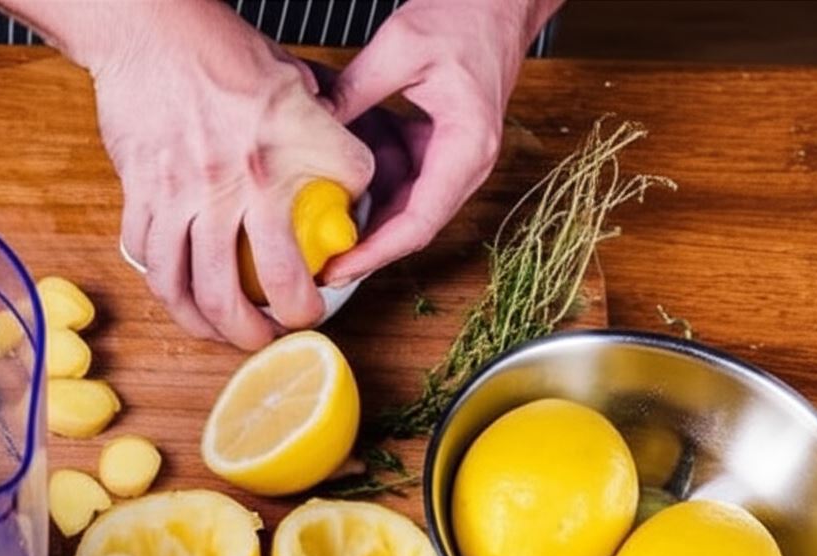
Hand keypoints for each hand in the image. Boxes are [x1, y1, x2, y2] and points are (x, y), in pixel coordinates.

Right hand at [0, 0, 373, 348]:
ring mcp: (188, 193)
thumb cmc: (220, 50)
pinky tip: (186, 299)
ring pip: (201, 288)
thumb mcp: (291, 77)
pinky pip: (154, 262)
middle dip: (288, 318)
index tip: (351, 243)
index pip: (352, 184)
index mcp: (290, 141)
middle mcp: (241, 179)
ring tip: (235, 336)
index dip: (363, 211)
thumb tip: (337, 162)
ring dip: (221, 327)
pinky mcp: (146, 196)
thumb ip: (320, 124)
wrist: (148, 30)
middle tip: (291, 328)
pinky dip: (171, 292)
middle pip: (272, 279)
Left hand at [322, 0, 561, 286]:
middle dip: (367, 250)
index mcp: (467, 147)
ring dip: (369, 225)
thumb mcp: (401, 45)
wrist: (502, 0)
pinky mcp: (445, 151)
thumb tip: (313, 128)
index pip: (419, 222)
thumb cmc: (467, 15)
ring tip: (322, 238)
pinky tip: (339, 197)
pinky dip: (375, 194)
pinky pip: (408, 185)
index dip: (376, 252)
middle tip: (319, 265)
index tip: (341, 268)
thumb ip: (355, 90)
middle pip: (414, 227)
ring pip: (409, 210)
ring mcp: (458, 160)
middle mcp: (468, 164)